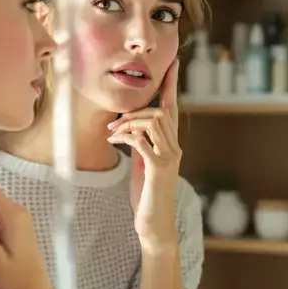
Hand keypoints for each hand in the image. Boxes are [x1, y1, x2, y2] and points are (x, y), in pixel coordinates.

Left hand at [107, 59, 181, 248]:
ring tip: (112, 132)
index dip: (172, 85)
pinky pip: (142, 139)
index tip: (173, 64)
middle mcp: (174, 148)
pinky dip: (125, 135)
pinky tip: (114, 140)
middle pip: (161, 111)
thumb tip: (130, 128)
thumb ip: (141, 145)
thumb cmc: (147, 196)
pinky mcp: (158, 167)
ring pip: (152, 121)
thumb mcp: (143, 165)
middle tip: (114, 121)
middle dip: (136, 109)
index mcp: (171, 145)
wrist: (155, 224)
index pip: (173, 109)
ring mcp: (168, 157)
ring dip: (128, 122)